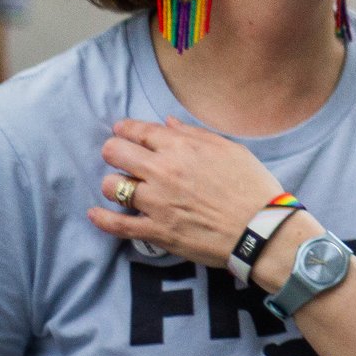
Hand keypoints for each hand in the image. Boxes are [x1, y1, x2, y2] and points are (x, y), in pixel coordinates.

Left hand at [90, 117, 287, 267]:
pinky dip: (102, 218)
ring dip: (114, 184)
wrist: (260, 229)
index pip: (139, 131)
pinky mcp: (156, 231)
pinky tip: (95, 213)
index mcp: (181, 147)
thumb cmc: (252, 186)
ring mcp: (156, 202)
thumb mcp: (230, 149)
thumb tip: (168, 124)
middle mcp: (163, 171)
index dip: (126, 129)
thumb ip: (195, 134)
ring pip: (113, 186)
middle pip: (116, 153)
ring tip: (121, 186)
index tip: (122, 132)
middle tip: (119, 157)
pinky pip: (117, 224)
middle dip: (114, 151)